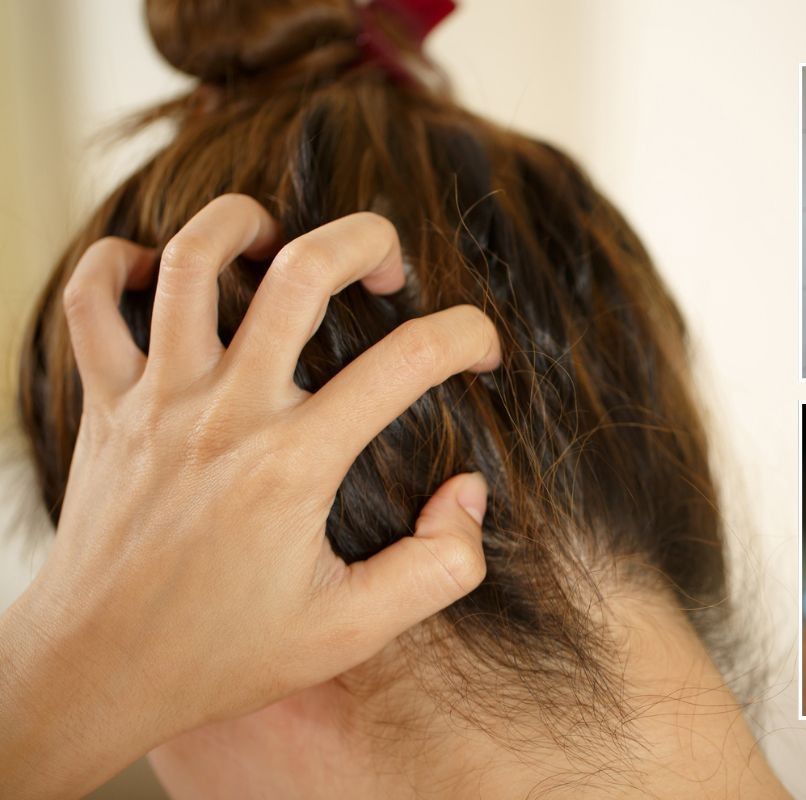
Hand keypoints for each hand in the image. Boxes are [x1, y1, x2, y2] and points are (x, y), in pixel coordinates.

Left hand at [0, 195, 501, 797]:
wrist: (96, 672)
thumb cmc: (224, 654)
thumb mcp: (353, 632)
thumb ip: (439, 567)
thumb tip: (467, 492)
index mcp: (296, 464)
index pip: (411, 359)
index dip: (470, 336)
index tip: (482, 351)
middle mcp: (226, 414)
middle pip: (301, 271)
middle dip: (366, 240)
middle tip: (386, 269)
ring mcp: (157, 401)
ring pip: (189, 260)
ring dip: (243, 224)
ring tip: (278, 241)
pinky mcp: (106, 406)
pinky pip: (89, 302)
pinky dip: (116, 264)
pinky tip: (157, 275)